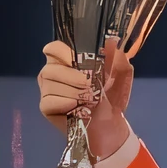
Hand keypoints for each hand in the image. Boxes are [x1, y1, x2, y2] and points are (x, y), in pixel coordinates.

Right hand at [38, 36, 134, 156]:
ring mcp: (47, 90)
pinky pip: (48, 100)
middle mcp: (53, 73)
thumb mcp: (120, 77)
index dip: (63, 52)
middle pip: (50, 67)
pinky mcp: (46, 107)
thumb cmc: (111, 99)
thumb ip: (118, 59)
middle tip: (89, 85)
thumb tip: (114, 41)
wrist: (111, 126)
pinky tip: (77, 106)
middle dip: (72, 75)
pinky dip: (64, 101)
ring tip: (88, 99)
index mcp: (67, 61)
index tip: (78, 60)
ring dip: (72, 90)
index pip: (53, 49)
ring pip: (50, 84)